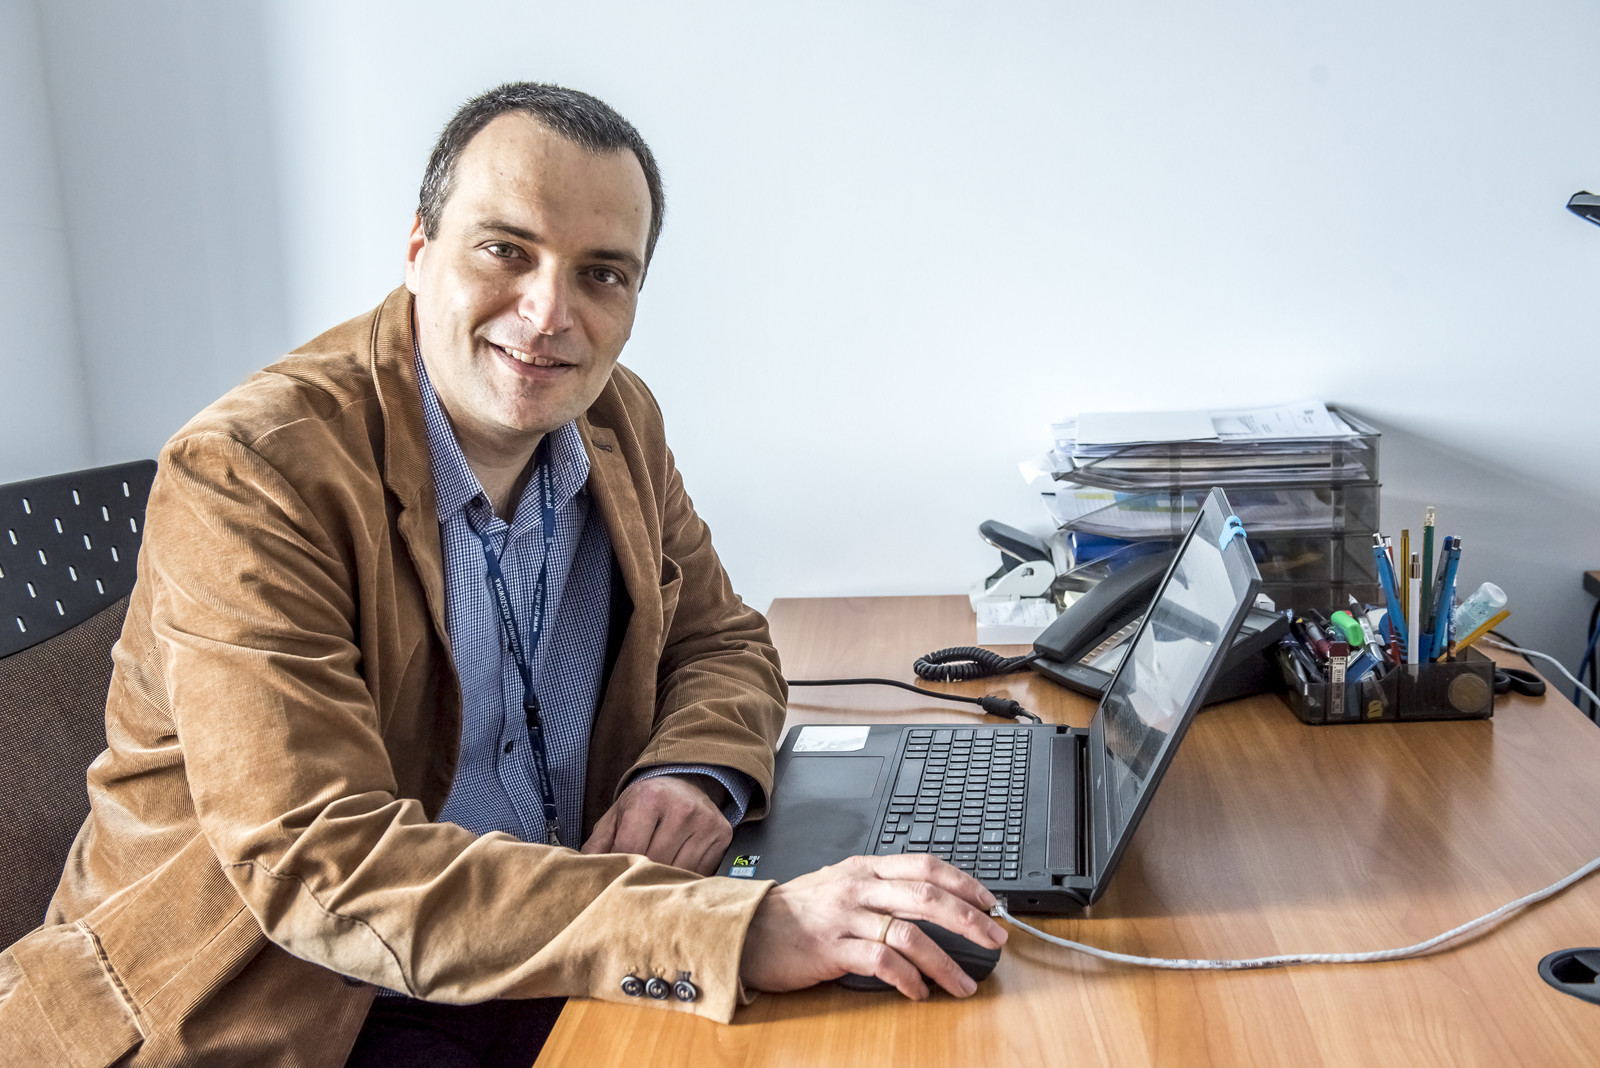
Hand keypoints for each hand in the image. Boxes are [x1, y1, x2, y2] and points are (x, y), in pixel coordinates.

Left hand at [580, 774, 731, 874]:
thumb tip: (584, 874)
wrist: (684, 782)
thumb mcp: (616, 815)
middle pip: (656, 863)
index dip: (620, 867)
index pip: (630, 849)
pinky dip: (686, 877)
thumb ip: (597, 844)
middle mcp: (681, 807)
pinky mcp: (722, 834)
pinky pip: (700, 872)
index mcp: (649, 797)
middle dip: (641, 875)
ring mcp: (705, 821)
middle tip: (634, 878)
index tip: (616, 874)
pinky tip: (677, 867)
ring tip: (656, 874)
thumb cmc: (645, 804)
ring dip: (665, 879)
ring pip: (679, 871)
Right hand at [738, 854, 1006, 999]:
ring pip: (910, 933)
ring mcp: (846, 917)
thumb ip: (882, 888)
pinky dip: (907, 979)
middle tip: (996, 939)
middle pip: (928, 896)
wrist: (748, 928)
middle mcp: (860, 887)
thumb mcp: (842, 884)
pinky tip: (919, 992)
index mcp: (867, 868)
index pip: (927, 866)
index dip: (964, 883)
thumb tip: (933, 903)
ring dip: (945, 962)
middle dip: (970, 919)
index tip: (991, 903)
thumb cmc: (799, 911)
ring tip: (964, 984)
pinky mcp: (832, 949)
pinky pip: (881, 962)